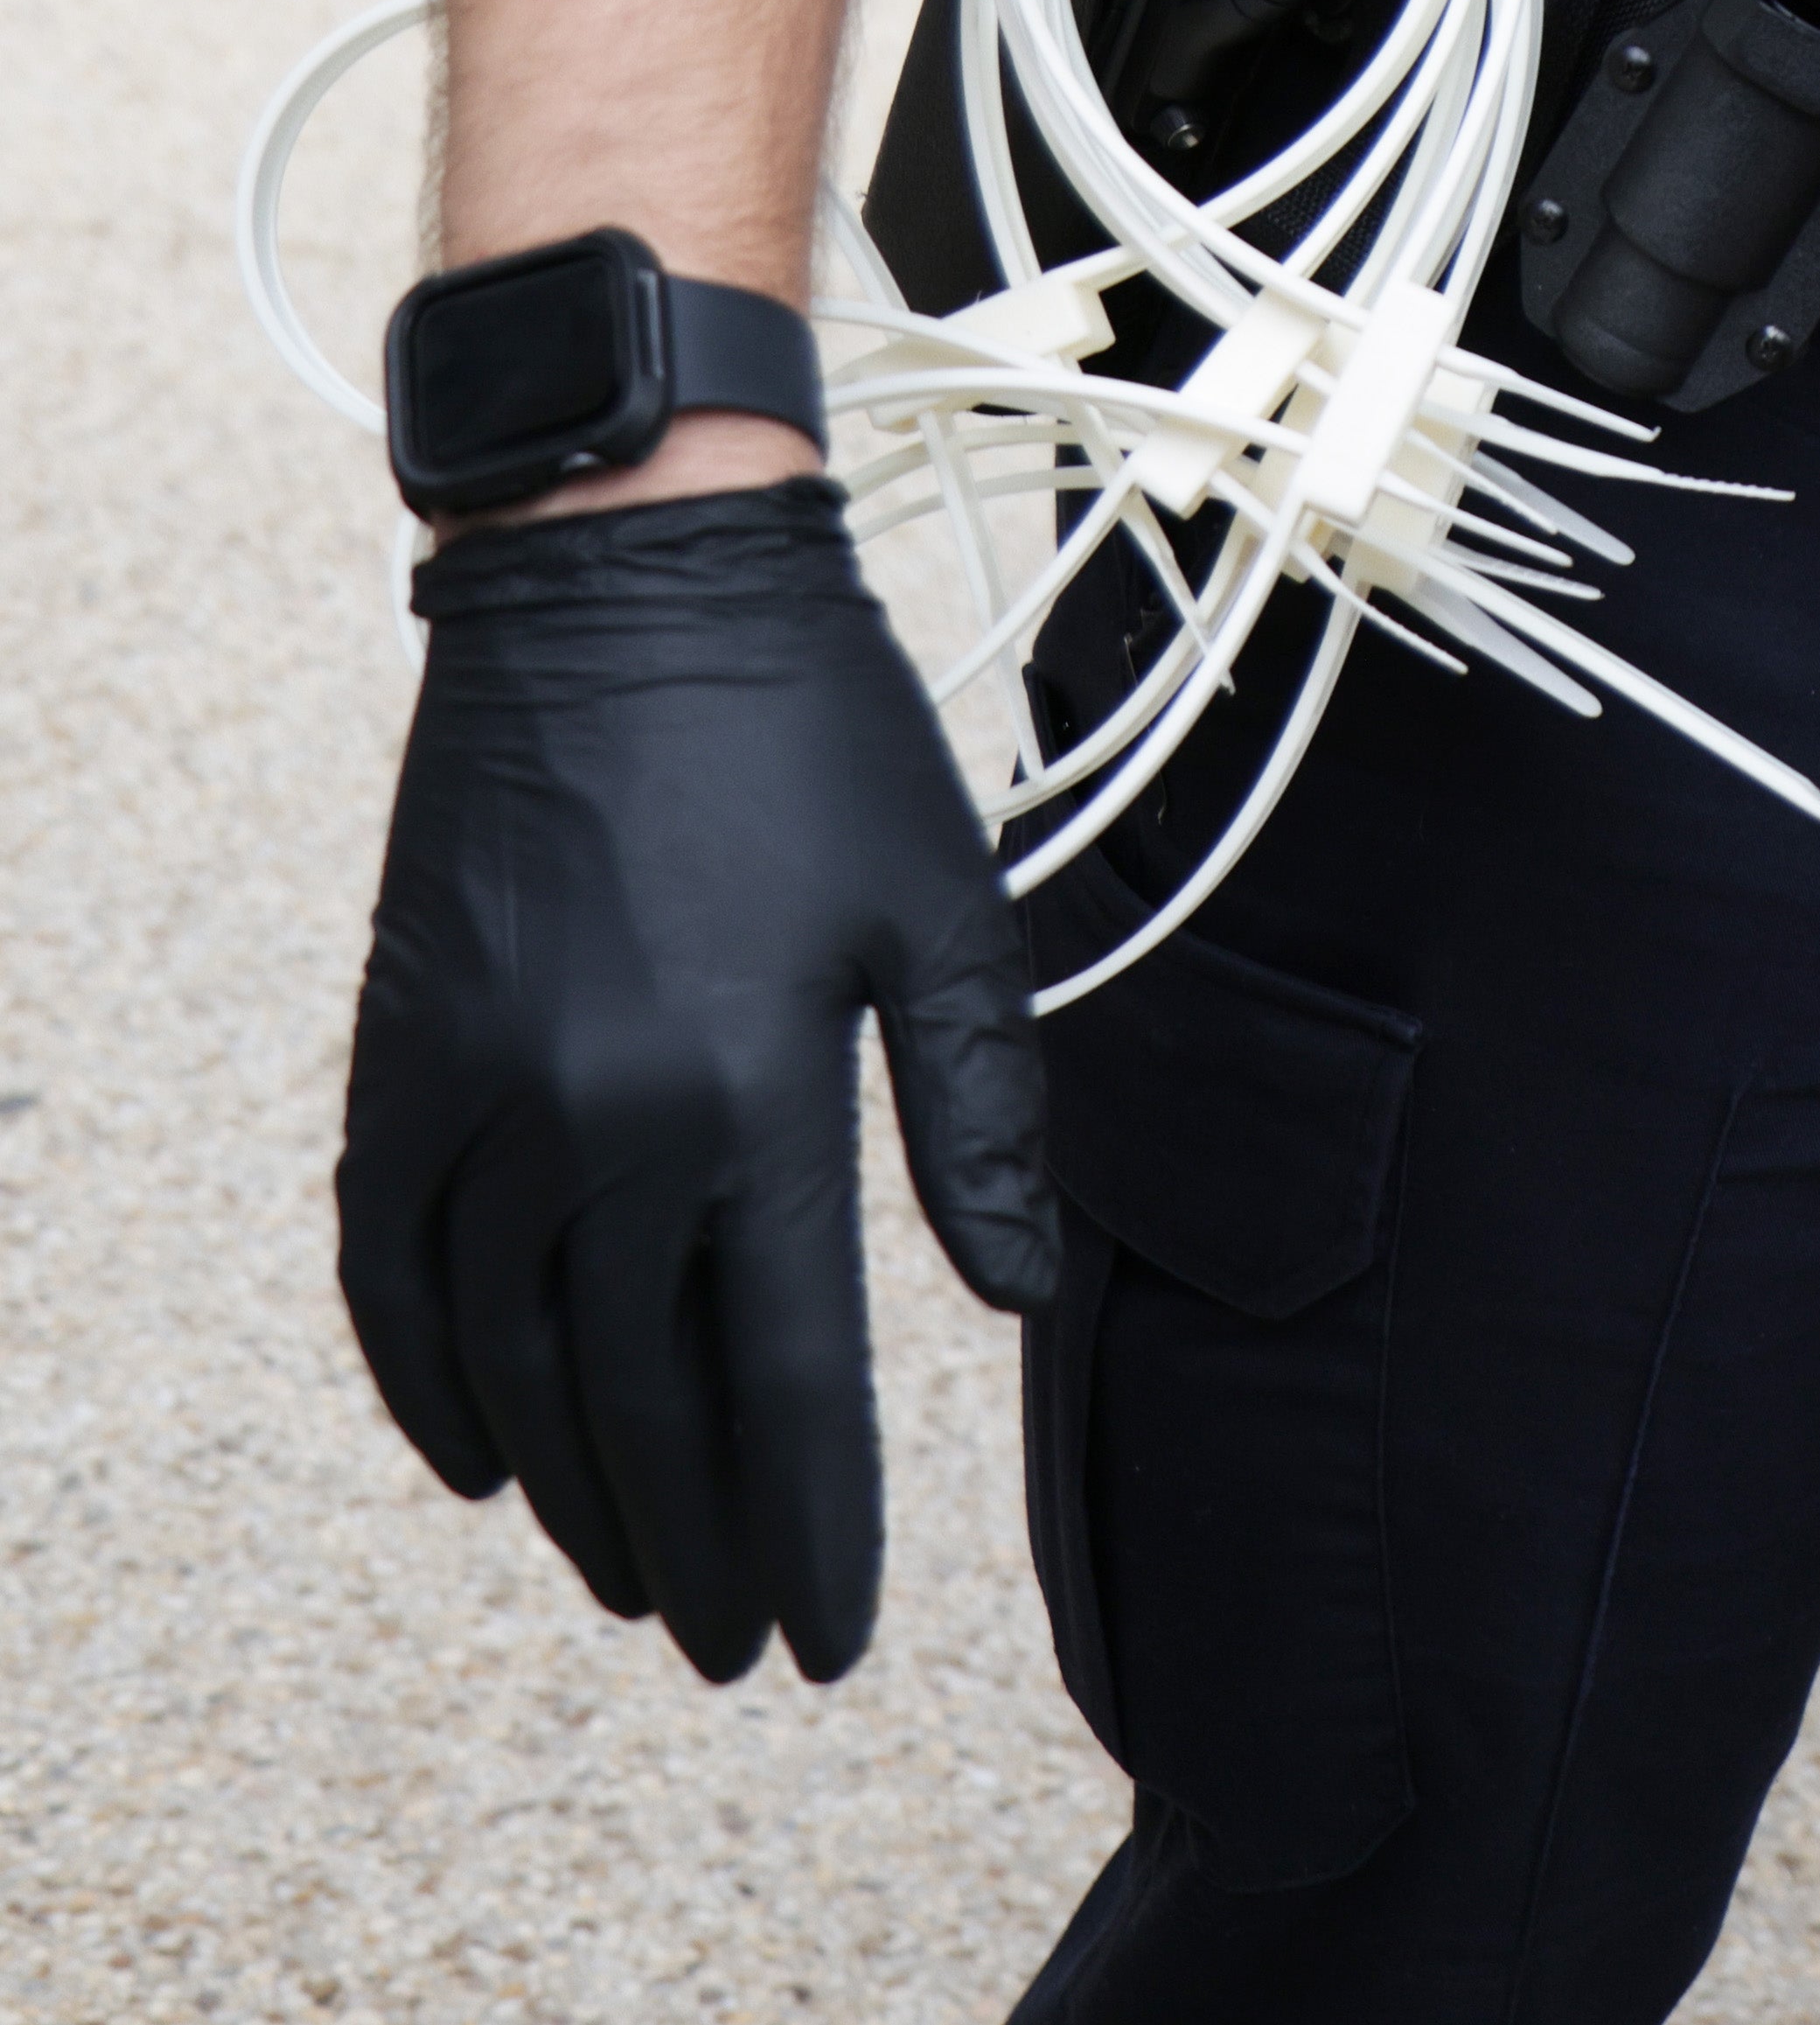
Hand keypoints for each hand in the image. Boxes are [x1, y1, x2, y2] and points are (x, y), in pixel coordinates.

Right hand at [339, 479, 1055, 1681]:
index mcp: (748, 1097)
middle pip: (642, 1403)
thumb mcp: (946, 919)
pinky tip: (487, 1458)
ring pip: (513, 1364)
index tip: (829, 1639)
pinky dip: (434, 1382)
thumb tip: (1016, 1298)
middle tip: (744, 1643)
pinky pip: (392, 1274)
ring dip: (576, 1490)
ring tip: (646, 1574)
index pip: (780, 1384)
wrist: (627, 588)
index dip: (811, 1523)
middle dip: (699, 1544)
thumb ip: (978, 1122)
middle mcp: (594, 1122)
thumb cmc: (816, 739)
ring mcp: (474, 1095)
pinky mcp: (396, 1060)